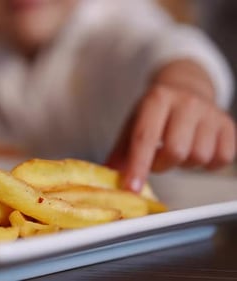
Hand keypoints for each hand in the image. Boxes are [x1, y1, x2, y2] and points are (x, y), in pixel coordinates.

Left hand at [107, 59, 235, 192]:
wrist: (187, 87)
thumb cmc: (156, 112)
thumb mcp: (133, 124)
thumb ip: (121, 151)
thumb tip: (109, 175)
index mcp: (157, 99)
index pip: (145, 138)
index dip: (138, 166)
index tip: (132, 188)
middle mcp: (186, 102)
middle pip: (175, 151)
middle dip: (162, 165)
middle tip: (156, 161)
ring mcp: (210, 112)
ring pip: (199, 157)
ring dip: (184, 164)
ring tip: (177, 151)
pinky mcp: (228, 125)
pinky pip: (221, 158)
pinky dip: (207, 164)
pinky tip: (195, 151)